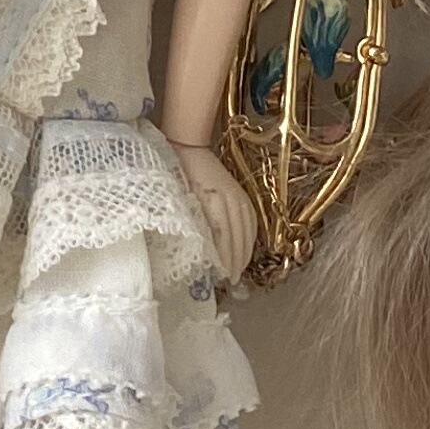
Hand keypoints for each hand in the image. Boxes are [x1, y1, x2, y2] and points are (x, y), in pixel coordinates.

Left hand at [171, 141, 258, 287]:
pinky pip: (252, 219)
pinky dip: (251, 237)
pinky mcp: (241, 193)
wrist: (189, 147)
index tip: (222, 277)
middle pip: (237, 237)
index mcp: (211, 202)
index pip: (222, 238)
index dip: (224, 259)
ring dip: (245, 252)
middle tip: (231, 281)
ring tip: (240, 270)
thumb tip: (199, 251)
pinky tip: (247, 249)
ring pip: (247, 230)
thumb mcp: (179, 200)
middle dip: (236, 261)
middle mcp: (228, 199)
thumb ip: (191, 222)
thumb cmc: (177, 174)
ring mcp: (237, 196)